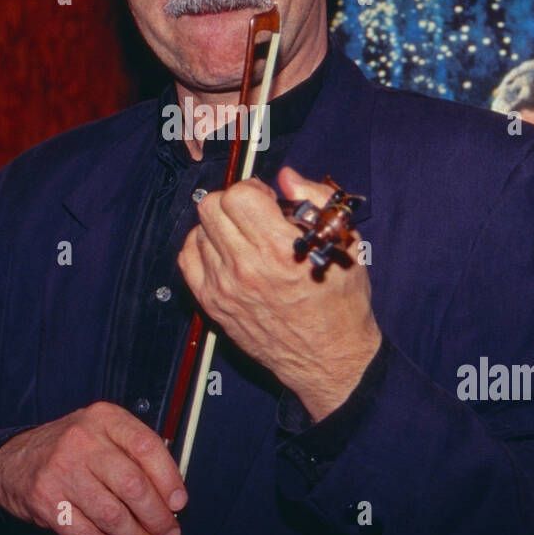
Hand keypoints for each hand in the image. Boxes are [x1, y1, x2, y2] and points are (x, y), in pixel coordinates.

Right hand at [0, 401, 186, 534]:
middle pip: (132, 485)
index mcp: (104, 418)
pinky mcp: (48, 501)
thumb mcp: (103, 432)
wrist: (16, 460)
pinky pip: (86, 533)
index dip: (169, 479)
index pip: (146, 446)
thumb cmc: (70, 448)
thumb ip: (135, 453)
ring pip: (112, 515)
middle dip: (157, 517)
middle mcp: (82, 440)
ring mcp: (62, 471)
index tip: (179, 502)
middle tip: (169, 533)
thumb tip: (170, 493)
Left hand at [177, 165, 381, 419]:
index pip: (239, 195)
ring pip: (198, 229)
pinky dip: (201, 247)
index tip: (267, 201)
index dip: (253, 189)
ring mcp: (224, 287)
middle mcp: (247, 267)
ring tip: (243, 237)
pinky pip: (187, 258)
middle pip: (211, 207)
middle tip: (252, 215)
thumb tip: (286, 178)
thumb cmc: (340, 301)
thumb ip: (316, 200)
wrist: (329, 357)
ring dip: (219, 225)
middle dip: (233, 202)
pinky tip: (223, 251)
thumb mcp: (346, 243)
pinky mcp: (212, 303)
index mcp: (280, 249)